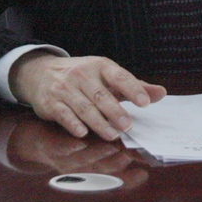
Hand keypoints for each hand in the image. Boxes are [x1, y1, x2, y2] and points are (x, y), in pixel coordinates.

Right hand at [11, 53, 165, 140]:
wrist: (40, 73)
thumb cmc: (82, 77)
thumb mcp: (107, 76)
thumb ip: (134, 86)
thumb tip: (161, 93)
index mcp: (100, 66)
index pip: (119, 76)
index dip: (133, 89)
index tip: (145, 103)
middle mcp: (82, 75)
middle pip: (101, 95)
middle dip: (115, 111)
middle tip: (128, 126)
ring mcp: (65, 88)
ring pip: (84, 107)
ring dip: (99, 122)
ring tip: (113, 135)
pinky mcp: (51, 102)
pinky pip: (63, 114)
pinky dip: (73, 124)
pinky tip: (83, 133)